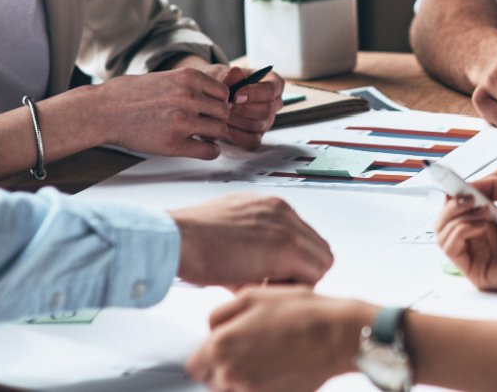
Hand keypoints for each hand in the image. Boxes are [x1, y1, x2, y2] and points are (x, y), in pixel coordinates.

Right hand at [84, 68, 234, 159]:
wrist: (104, 110)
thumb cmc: (129, 95)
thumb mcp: (166, 78)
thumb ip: (190, 86)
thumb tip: (215, 99)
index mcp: (188, 78)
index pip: (223, 93)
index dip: (218, 103)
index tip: (211, 110)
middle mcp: (190, 97)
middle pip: (224, 112)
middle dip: (217, 119)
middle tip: (206, 125)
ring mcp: (183, 121)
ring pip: (220, 131)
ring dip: (214, 136)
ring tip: (202, 136)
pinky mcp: (175, 143)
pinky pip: (209, 151)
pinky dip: (210, 151)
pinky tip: (202, 148)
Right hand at [171, 194, 332, 287]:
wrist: (175, 238)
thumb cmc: (190, 238)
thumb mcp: (229, 231)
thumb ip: (253, 244)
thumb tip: (260, 269)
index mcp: (269, 205)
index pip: (303, 238)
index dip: (291, 264)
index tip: (270, 275)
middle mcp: (282, 211)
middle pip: (318, 249)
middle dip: (300, 272)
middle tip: (270, 285)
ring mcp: (287, 227)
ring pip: (321, 263)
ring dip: (298, 282)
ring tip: (264, 287)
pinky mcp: (286, 248)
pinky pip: (312, 277)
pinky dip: (292, 290)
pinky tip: (262, 289)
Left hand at [186, 287, 372, 391]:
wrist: (336, 335)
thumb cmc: (300, 311)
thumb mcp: (253, 295)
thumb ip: (220, 314)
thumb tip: (211, 328)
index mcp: (221, 346)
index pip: (193, 364)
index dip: (206, 354)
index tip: (221, 346)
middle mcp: (231, 374)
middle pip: (212, 379)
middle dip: (223, 365)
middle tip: (250, 346)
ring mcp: (251, 391)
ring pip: (232, 388)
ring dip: (242, 376)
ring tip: (268, 355)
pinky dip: (262, 383)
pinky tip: (280, 366)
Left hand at [197, 62, 284, 149]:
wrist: (212, 97)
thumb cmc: (222, 82)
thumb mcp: (223, 74)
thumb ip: (229, 75)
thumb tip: (236, 73)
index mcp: (273, 83)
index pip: (272, 90)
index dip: (255, 93)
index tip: (236, 95)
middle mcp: (275, 103)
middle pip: (266, 110)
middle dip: (243, 109)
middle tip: (225, 107)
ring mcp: (267, 121)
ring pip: (258, 125)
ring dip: (237, 121)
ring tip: (220, 115)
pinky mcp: (257, 136)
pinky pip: (251, 141)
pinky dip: (236, 135)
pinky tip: (224, 127)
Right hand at [436, 177, 496, 289]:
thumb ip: (492, 184)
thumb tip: (465, 184)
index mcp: (487, 226)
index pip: (454, 211)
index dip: (450, 196)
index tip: (448, 180)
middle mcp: (479, 242)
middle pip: (443, 222)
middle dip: (452, 203)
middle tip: (469, 196)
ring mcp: (477, 257)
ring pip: (442, 234)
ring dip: (457, 215)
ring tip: (484, 209)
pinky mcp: (477, 272)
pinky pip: (451, 248)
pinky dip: (460, 229)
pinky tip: (482, 224)